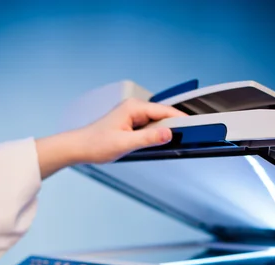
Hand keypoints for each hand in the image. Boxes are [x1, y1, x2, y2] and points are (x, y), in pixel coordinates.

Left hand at [36, 98, 185, 177]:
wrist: (79, 147)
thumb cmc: (96, 144)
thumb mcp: (125, 144)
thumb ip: (148, 138)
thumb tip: (168, 134)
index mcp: (133, 107)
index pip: (165, 111)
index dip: (180, 119)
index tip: (195, 126)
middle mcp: (134, 108)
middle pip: (163, 116)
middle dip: (175, 126)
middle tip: (189, 137)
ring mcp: (132, 116)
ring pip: (156, 123)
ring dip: (164, 132)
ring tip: (176, 141)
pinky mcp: (130, 125)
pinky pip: (149, 128)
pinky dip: (156, 136)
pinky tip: (159, 143)